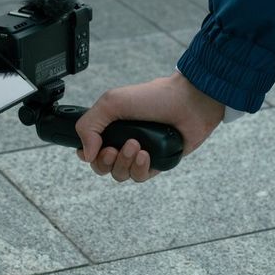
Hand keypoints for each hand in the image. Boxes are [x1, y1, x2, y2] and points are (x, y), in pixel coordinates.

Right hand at [74, 71, 225, 181]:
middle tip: (116, 148)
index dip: (89, 154)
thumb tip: (85, 153)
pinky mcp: (157, 163)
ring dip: (124, 162)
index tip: (97, 148)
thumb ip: (89, 125)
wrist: (189, 103)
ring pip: (120, 175)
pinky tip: (146, 155)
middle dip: (106, 161)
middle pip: (103, 167)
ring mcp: (140, 153)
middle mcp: (123, 140)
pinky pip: (140, 177)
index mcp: (111, 126)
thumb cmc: (154, 97)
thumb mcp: (112, 102)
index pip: (89, 150)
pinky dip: (140, 168)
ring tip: (136, 145)